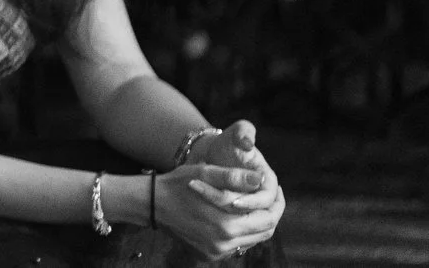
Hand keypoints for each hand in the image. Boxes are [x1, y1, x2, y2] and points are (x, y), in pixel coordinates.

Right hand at [157, 125, 284, 257]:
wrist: (151, 204)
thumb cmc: (178, 184)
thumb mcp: (205, 173)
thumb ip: (234, 177)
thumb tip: (261, 180)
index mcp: (226, 224)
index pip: (268, 219)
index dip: (278, 204)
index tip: (277, 190)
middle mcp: (224, 243)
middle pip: (264, 233)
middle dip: (271, 214)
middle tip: (271, 197)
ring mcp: (217, 252)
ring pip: (252, 240)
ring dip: (257, 223)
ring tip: (254, 204)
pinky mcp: (210, 255)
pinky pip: (237, 245)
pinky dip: (242, 231)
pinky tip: (236, 216)